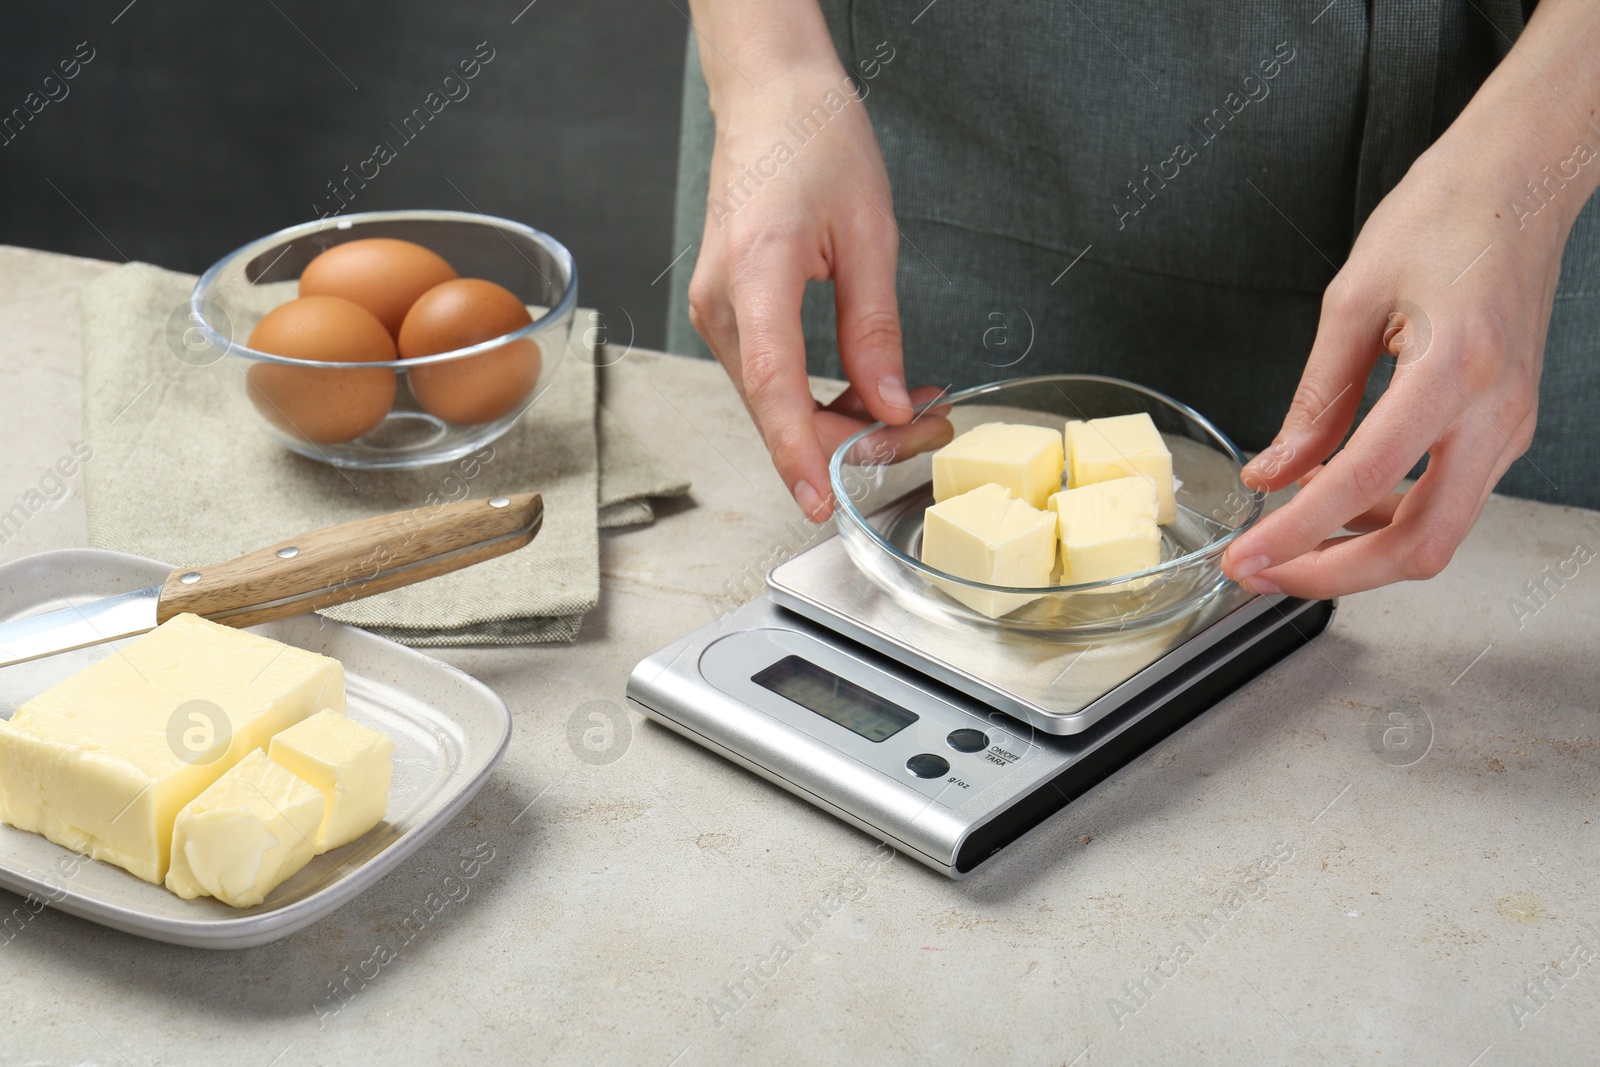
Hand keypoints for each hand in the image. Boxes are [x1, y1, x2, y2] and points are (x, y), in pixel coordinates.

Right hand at [687, 60, 952, 520]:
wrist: (769, 97)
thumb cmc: (814, 140)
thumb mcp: (870, 233)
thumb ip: (875, 328)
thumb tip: (889, 403)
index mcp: (755, 273)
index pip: (775, 387)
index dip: (800, 453)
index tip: (822, 501)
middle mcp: (723, 303)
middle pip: (778, 411)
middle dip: (851, 440)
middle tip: (928, 425)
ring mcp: (719, 313)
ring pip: (775, 404)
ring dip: (839, 421)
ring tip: (911, 404)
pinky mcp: (729, 315)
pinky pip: (771, 381)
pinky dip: (817, 398)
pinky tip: (867, 389)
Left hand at [1221, 119, 1571, 597]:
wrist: (1521, 182)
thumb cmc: (1444, 217)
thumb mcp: (1352, 300)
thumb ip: (1314, 400)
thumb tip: (1271, 473)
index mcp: (1454, 373)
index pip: (1365, 482)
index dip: (1297, 535)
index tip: (1244, 559)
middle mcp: (1495, 413)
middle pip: (1420, 544)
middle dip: (1332, 574)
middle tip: (1261, 572)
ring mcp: (1509, 427)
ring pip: (1437, 533)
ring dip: (1358, 551)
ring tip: (1286, 536)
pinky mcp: (1504, 428)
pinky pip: (1446, 499)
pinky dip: (1386, 515)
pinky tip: (1335, 496)